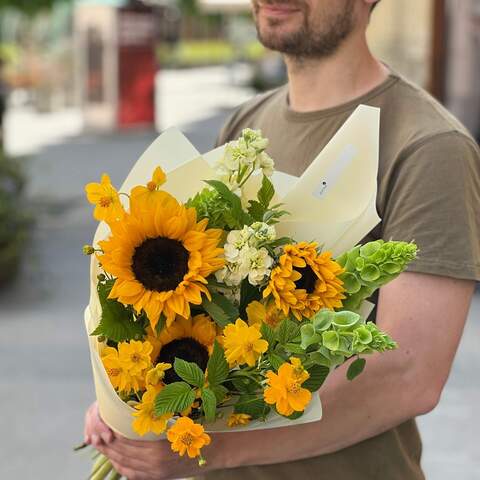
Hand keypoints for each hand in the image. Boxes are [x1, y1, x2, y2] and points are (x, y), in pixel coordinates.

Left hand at [83, 401, 210, 479]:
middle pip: (121, 452)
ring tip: (102, 441)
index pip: (124, 440)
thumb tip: (131, 408)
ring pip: (124, 464)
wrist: (218, 448)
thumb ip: (155, 419)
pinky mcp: (159, 477)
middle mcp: (154, 463)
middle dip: (106, 442)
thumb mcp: (176, 418)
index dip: (110, 430)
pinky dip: (121, 464)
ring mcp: (156, 472)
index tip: (101, 419)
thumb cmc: (199, 427)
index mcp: (158, 447)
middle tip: (95, 430)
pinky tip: (117, 456)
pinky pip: (132, 473)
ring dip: (111, 453)